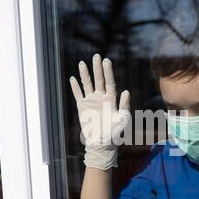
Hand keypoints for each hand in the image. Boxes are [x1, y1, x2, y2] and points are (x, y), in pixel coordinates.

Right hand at [70, 54, 130, 169]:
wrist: (102, 142)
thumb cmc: (115, 132)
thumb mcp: (123, 118)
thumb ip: (125, 105)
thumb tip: (126, 91)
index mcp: (111, 99)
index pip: (109, 82)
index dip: (108, 72)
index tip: (106, 61)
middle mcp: (101, 98)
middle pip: (98, 80)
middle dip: (97, 68)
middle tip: (96, 56)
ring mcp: (91, 101)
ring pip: (87, 84)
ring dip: (85, 74)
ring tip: (82, 63)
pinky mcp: (83, 107)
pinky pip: (78, 95)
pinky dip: (75, 87)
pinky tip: (72, 78)